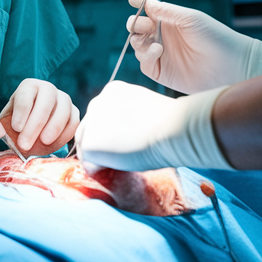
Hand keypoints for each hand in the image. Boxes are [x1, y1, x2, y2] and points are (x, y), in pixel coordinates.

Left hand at [0, 79, 78, 154]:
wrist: (33, 125)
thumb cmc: (17, 122)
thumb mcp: (8, 120)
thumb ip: (6, 126)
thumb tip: (3, 134)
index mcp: (29, 86)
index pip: (26, 95)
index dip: (22, 112)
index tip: (16, 128)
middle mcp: (48, 88)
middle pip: (46, 103)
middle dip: (35, 124)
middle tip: (25, 144)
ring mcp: (64, 99)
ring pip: (63, 111)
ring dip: (53, 128)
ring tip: (43, 143)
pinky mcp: (74, 112)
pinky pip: (74, 122)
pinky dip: (65, 135)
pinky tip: (53, 145)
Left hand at [75, 81, 230, 171]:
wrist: (173, 128)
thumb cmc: (170, 124)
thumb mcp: (144, 110)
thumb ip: (128, 116)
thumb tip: (122, 136)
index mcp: (112, 91)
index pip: (103, 116)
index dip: (115, 132)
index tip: (132, 139)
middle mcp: (97, 102)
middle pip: (90, 129)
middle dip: (103, 144)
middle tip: (126, 155)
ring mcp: (90, 122)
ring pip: (88, 146)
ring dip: (103, 157)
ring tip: (128, 159)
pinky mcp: (89, 143)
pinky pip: (91, 164)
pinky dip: (104, 170)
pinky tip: (124, 164)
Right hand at [126, 0, 261, 93]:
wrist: (230, 66)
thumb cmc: (215, 37)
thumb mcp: (190, 18)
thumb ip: (166, 10)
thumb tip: (145, 1)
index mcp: (170, 20)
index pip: (148, 9)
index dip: (139, 3)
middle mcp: (163, 36)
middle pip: (137, 27)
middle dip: (135, 23)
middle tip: (144, 25)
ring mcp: (161, 54)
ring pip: (137, 45)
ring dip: (138, 40)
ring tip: (153, 42)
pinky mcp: (162, 72)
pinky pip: (144, 64)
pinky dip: (145, 57)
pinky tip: (157, 52)